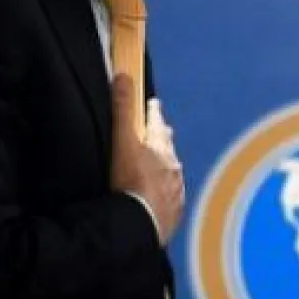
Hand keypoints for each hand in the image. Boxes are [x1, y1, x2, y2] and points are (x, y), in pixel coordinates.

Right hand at [109, 74, 184, 244]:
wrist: (142, 222)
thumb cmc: (130, 180)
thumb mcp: (123, 141)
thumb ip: (123, 109)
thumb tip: (124, 75)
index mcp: (160, 147)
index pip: (157, 122)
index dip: (153, 111)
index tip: (153, 103)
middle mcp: (173, 166)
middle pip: (168, 146)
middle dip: (163, 137)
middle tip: (160, 130)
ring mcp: (176, 189)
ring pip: (172, 171)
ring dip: (166, 165)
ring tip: (160, 164)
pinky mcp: (174, 211)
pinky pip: (172, 195)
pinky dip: (166, 191)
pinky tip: (162, 196)